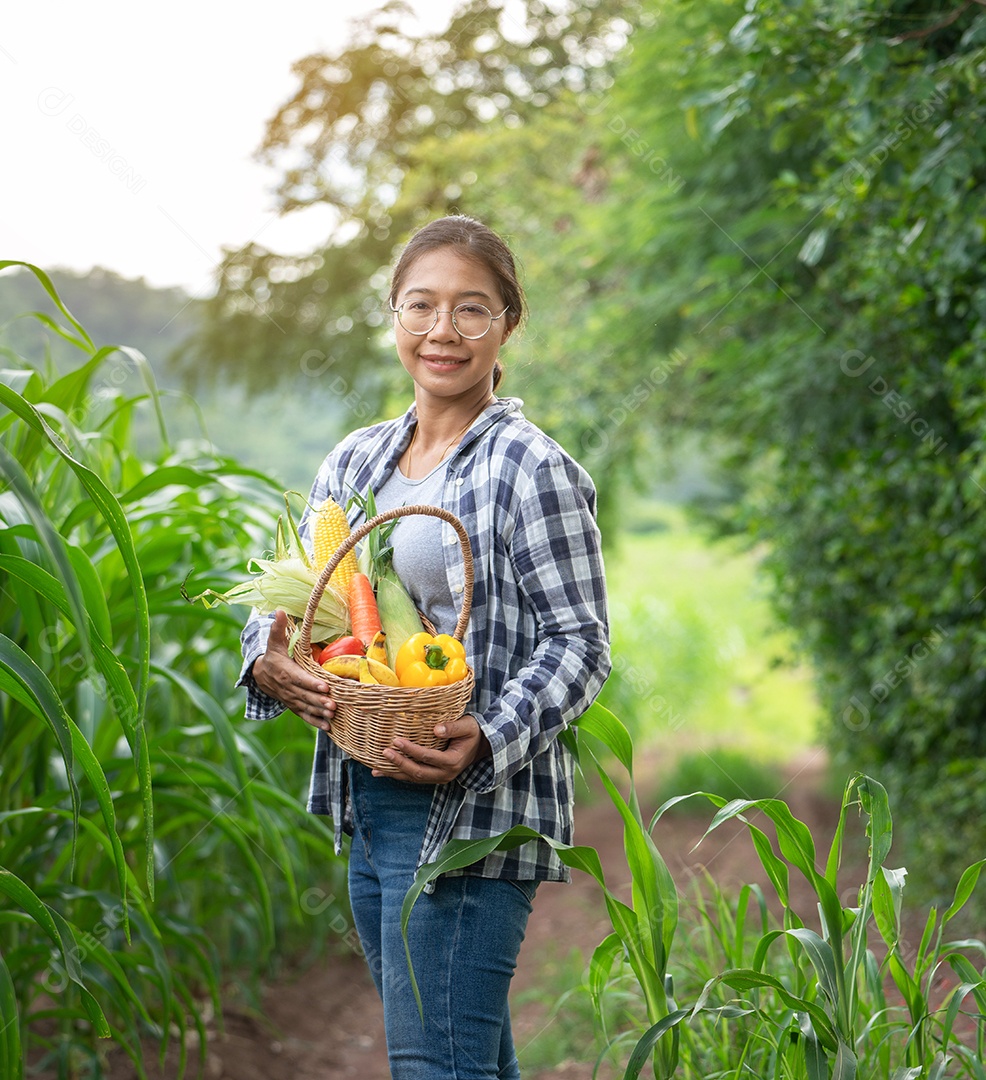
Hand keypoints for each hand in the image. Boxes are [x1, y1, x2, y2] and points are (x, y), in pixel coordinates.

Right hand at [252, 610, 335, 733]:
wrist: (259, 675)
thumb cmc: (273, 655)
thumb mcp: (274, 641)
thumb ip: (278, 628)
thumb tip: (279, 611)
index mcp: (285, 671)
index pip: (300, 678)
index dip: (312, 683)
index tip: (325, 687)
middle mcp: (288, 687)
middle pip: (305, 695)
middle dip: (319, 701)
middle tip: (334, 705)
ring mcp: (290, 698)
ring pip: (306, 707)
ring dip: (319, 713)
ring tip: (333, 716)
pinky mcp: (293, 705)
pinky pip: (304, 715)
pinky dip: (314, 722)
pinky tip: (327, 727)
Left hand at [374, 714, 490, 783]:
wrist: (480, 746)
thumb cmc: (473, 733)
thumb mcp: (467, 726)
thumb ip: (453, 727)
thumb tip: (436, 729)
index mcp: (453, 761)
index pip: (428, 757)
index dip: (411, 750)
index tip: (397, 741)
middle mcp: (445, 774)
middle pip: (418, 772)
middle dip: (399, 763)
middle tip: (384, 752)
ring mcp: (439, 778)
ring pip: (414, 778)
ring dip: (395, 773)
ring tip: (377, 768)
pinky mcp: (433, 777)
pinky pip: (414, 778)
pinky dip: (398, 775)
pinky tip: (383, 771)